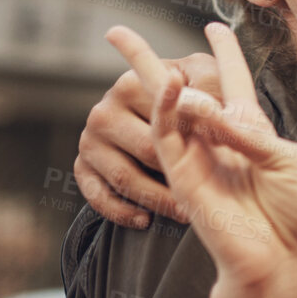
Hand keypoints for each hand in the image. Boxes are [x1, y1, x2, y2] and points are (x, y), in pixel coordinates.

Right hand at [76, 48, 222, 225]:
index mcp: (130, 85)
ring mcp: (90, 140)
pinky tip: (146, 219)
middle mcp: (103, 111)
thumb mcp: (203, 77)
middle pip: (145, 151)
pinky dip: (121, 211)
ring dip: (155, 200)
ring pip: (124, 178)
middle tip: (204, 193)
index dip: (191, 141)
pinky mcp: (82, 166)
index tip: (214, 158)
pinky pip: (97, 196)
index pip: (163, 119)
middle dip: (177, 175)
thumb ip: (208, 88)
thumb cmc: (191, 91)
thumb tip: (212, 111)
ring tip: (184, 212)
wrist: (164, 107)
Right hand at [105, 23, 296, 297]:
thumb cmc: (291, 211)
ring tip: (150, 57)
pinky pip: (166, 136)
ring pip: (164, 107)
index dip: (225, 52)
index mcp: (251, 127)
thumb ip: (253, 132)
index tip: (214, 25)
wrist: (278, 256)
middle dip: (146, 59)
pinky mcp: (182, 175)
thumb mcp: (288, 160)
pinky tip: (166, 82)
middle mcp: (218, 136)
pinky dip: (164, 107)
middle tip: (116, 32)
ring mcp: (196, 154)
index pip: (233, 80)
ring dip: (155, 78)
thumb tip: (213, 114)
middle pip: (180, 88)